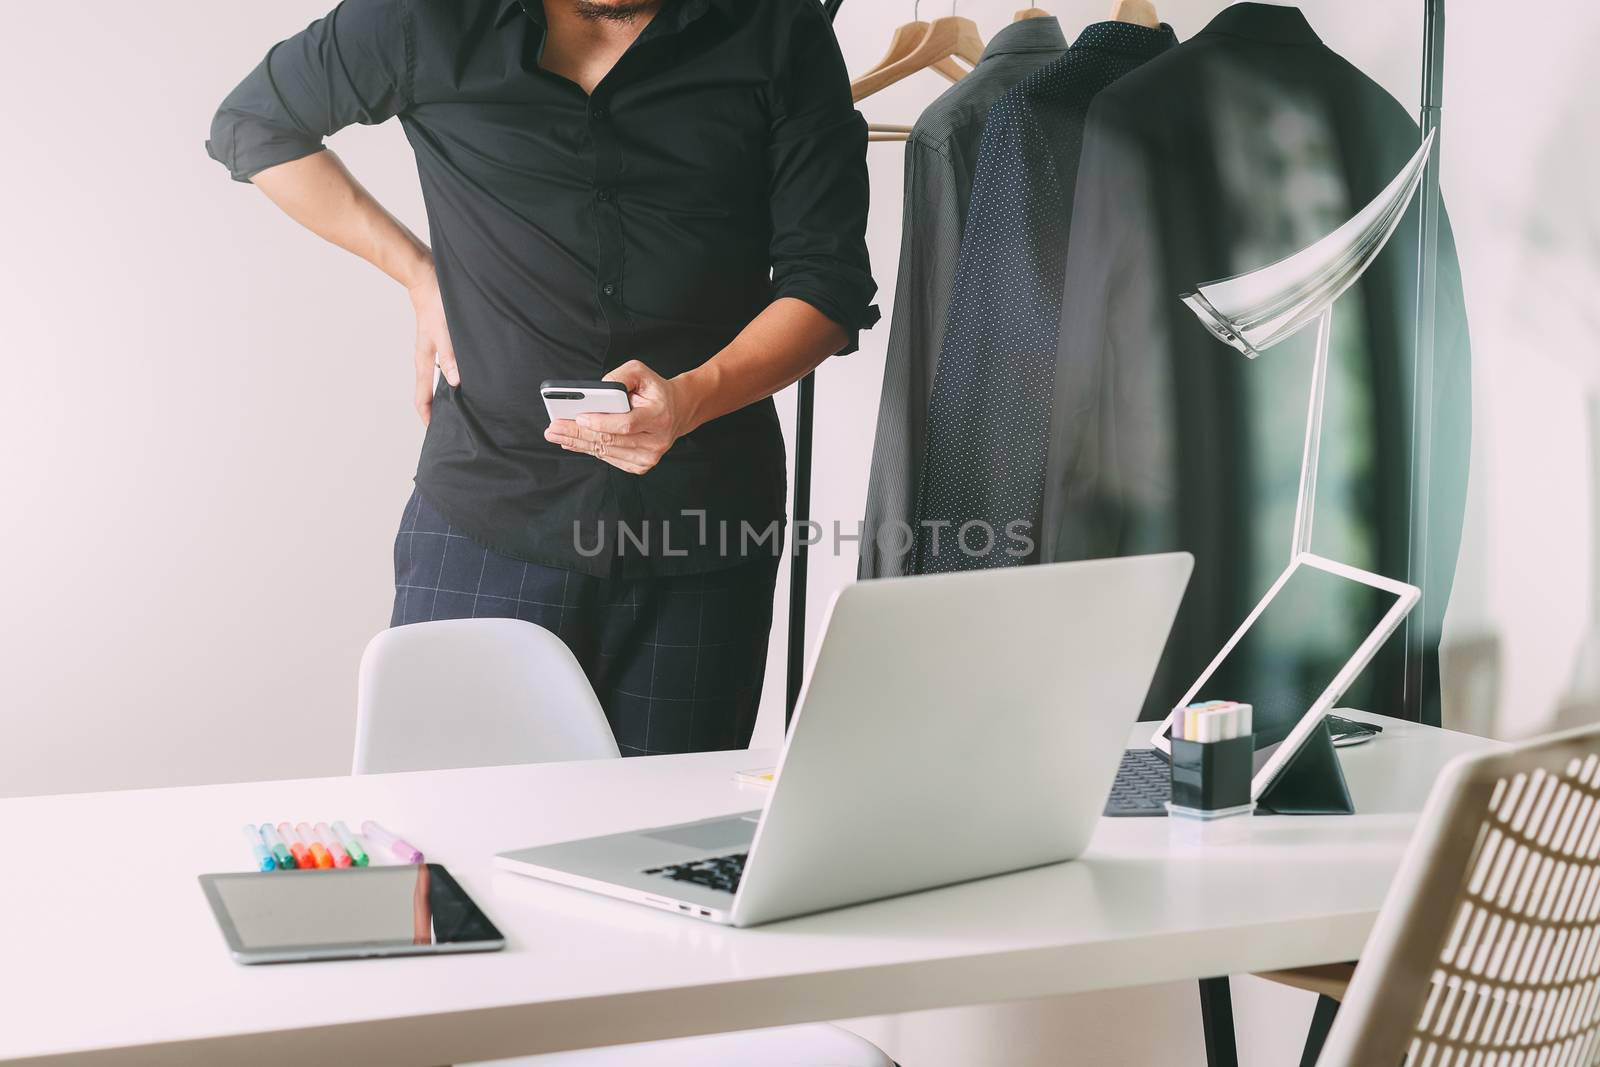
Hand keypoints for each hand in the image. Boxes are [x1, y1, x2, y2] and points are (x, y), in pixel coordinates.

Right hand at [408, 264, 458, 424]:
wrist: (429, 280)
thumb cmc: (436, 303)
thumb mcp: (445, 332)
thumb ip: (451, 357)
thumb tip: (455, 382)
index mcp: (424, 361)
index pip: (422, 398)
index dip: (427, 417)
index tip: (434, 433)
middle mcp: (428, 360)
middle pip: (430, 393)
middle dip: (438, 411)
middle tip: (453, 425)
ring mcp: (434, 351)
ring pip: (439, 381)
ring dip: (448, 395)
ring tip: (464, 408)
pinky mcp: (443, 343)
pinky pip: (447, 367)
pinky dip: (454, 379)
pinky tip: (468, 380)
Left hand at [544, 360, 688, 474]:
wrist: (677, 411)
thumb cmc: (655, 391)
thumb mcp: (641, 373)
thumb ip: (620, 376)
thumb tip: (596, 390)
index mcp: (658, 416)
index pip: (626, 424)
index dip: (601, 422)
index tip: (579, 417)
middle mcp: (656, 440)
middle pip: (610, 440)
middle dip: (578, 433)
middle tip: (554, 428)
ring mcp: (649, 456)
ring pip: (606, 451)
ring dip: (578, 443)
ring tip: (556, 434)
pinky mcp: (641, 465)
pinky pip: (609, 458)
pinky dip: (588, 449)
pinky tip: (572, 443)